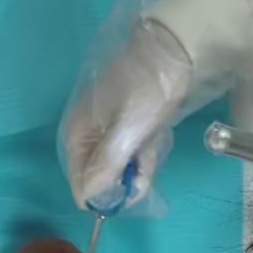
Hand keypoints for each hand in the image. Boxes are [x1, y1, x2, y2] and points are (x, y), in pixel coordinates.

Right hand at [62, 18, 193, 209]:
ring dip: (139, 168)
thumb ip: (106, 165)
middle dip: (124, 182)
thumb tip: (88, 197)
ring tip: (152, 152)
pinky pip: (134, 152)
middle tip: (143, 178)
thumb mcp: (126, 131)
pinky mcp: (131, 126)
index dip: (100, 195)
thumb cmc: (146, 91)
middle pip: (100, 175)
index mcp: (78, 134)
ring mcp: (111, 130)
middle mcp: (89, 135)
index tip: (122, 200)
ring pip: (121, 165)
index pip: (79, 181)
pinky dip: (146, 155)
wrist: (173, 52)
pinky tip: (155, 141)